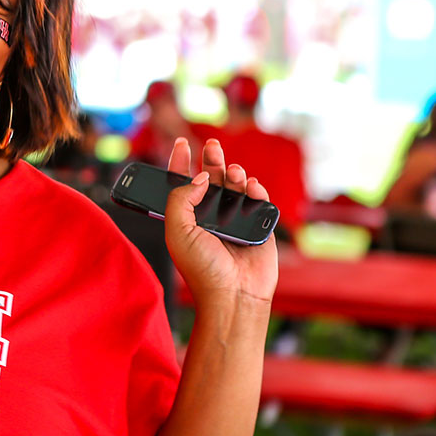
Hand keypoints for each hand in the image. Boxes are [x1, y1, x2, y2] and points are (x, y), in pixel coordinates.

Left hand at [164, 138, 278, 308]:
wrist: (234, 293)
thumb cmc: (201, 268)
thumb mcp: (177, 231)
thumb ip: (180, 199)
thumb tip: (200, 178)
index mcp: (187, 218)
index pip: (182, 184)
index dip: (181, 163)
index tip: (182, 143)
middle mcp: (210, 216)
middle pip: (211, 179)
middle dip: (212, 159)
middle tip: (212, 146)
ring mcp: (235, 219)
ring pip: (235, 185)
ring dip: (234, 173)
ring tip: (233, 173)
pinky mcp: (258, 225)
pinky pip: (258, 199)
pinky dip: (255, 188)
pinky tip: (251, 186)